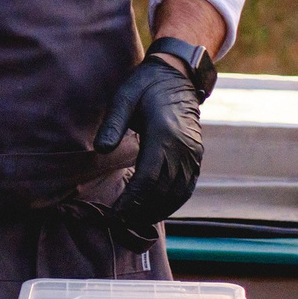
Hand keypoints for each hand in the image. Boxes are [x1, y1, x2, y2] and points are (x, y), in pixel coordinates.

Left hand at [94, 54, 204, 232]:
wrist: (178, 76)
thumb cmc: (146, 86)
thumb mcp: (124, 97)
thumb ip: (113, 124)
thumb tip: (101, 150)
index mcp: (164, 134)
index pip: (148, 178)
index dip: (131, 201)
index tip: (114, 214)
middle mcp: (183, 149)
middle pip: (162, 191)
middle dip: (140, 211)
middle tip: (118, 222)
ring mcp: (193, 154)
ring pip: (177, 194)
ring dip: (156, 211)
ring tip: (133, 220)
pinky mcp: (196, 157)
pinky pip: (186, 188)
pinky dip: (171, 203)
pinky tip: (154, 209)